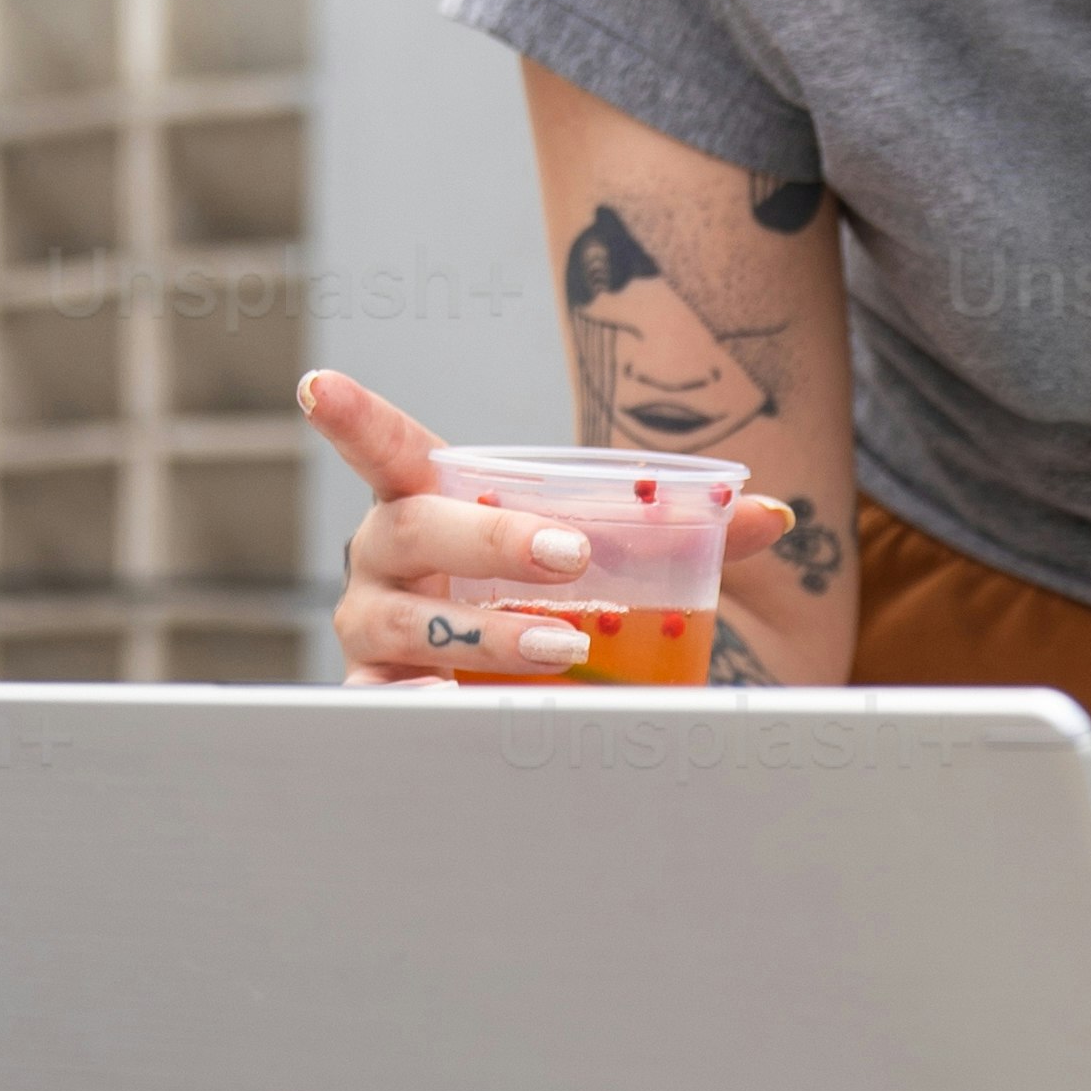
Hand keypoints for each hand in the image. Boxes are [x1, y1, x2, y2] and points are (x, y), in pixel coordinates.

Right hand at [302, 365, 784, 685]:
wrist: (514, 683)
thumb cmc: (541, 593)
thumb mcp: (601, 551)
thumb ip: (677, 528)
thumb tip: (772, 512)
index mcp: (425, 500)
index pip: (383, 449)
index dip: (351, 418)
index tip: (317, 384)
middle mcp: (382, 558)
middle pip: (412, 531)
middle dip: (491, 539)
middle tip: (572, 558)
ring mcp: (371, 627)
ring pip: (410, 622)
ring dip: (486, 632)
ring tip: (561, 646)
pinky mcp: (375, 693)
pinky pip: (387, 699)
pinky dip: (426, 703)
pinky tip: (460, 706)